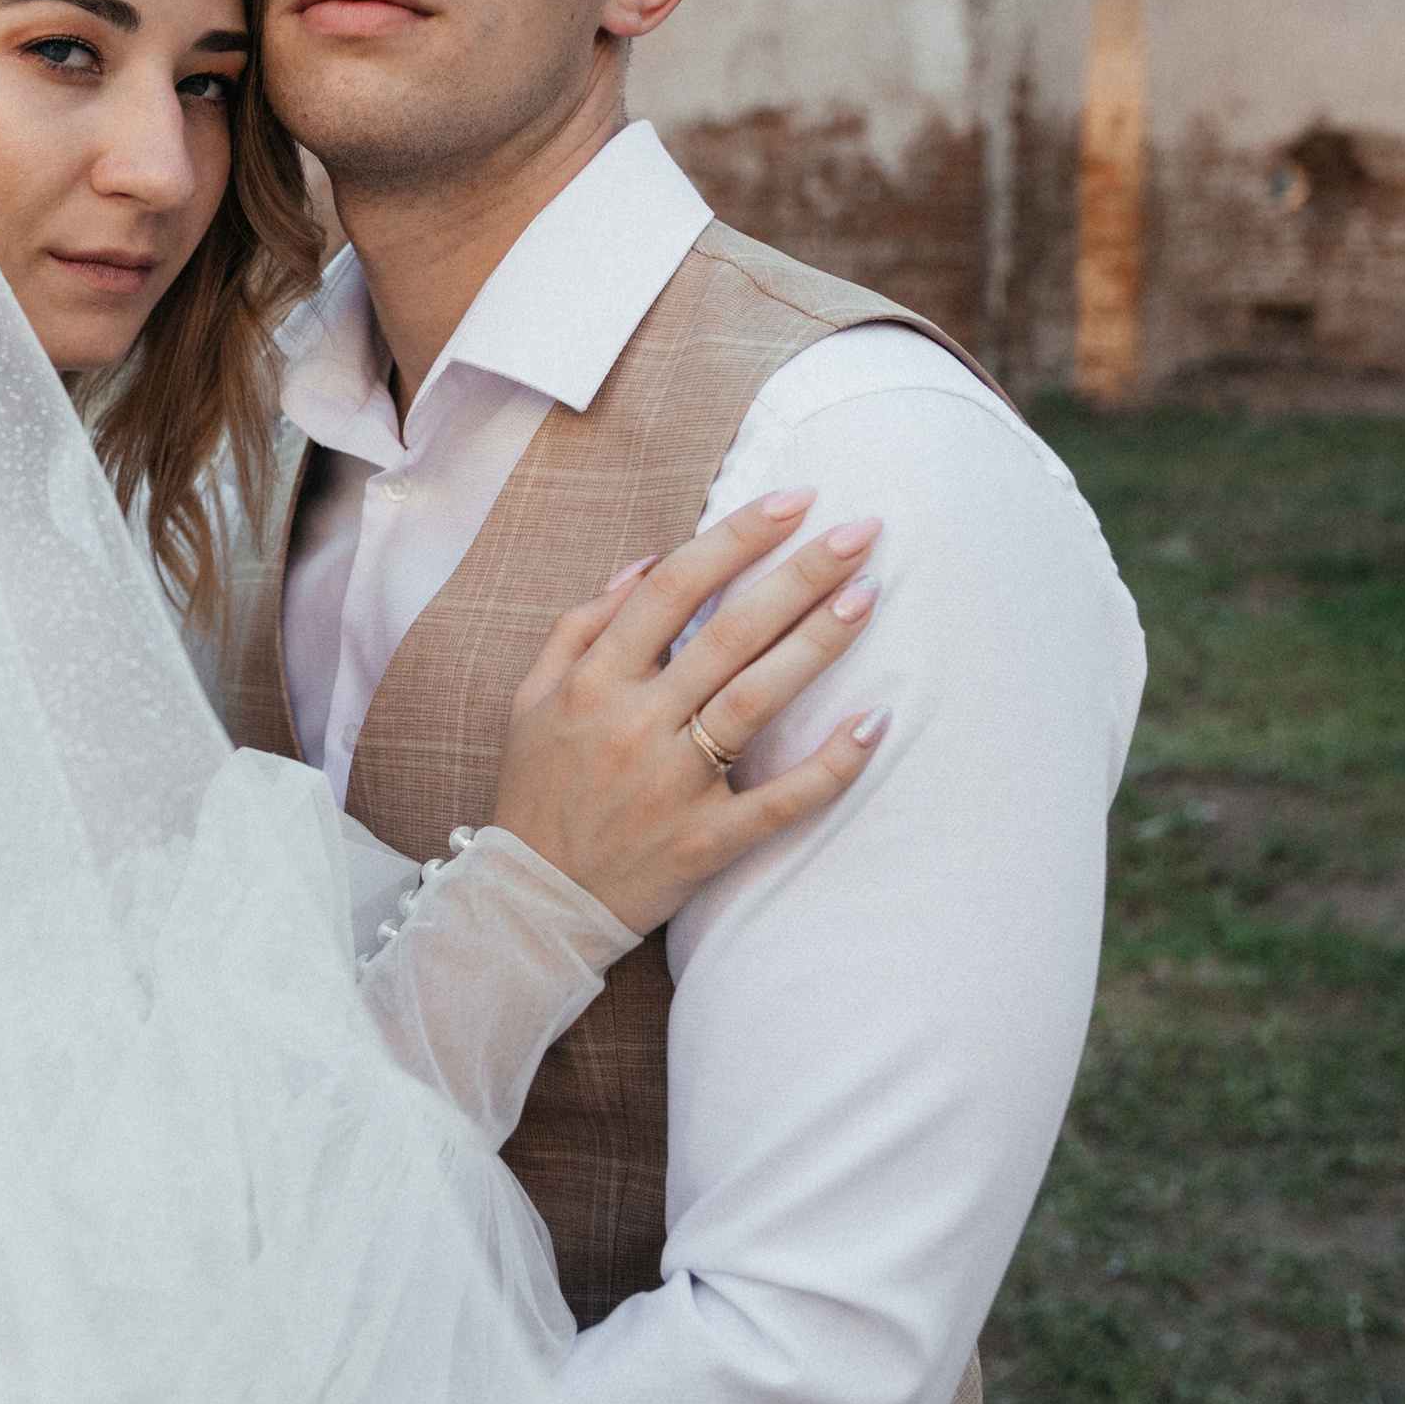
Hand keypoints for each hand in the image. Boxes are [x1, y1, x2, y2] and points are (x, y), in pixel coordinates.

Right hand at [489, 490, 886, 934]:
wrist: (530, 903)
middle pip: (728, 632)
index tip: (794, 500)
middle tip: (859, 532)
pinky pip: (779, 800)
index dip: (737, 536)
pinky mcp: (703, 841)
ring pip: (755, 699)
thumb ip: (579, 627)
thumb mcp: (530, 699)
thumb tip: (643, 564)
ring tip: (868, 595)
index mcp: (593, 681)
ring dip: (816, 643)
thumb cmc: (536, 792)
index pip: (674, 587)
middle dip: (799, 575)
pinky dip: (830, 764)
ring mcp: (671, 784)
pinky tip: (874, 722)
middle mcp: (633, 723)